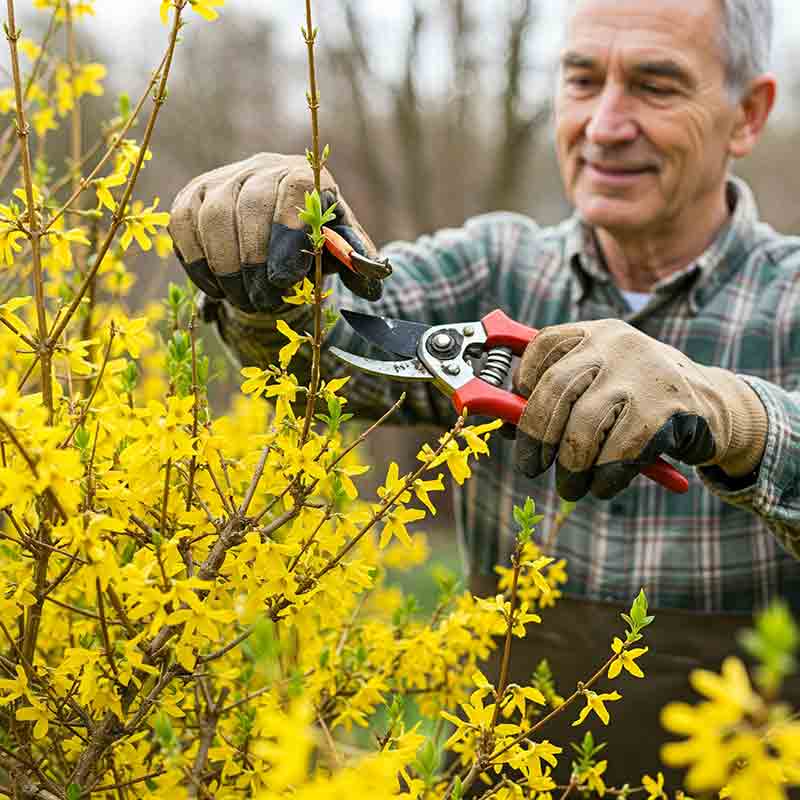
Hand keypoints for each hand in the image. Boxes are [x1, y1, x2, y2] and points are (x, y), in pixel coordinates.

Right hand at [168, 152, 381, 312]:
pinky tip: (218, 290)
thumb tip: (372, 281)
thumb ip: (359, 263)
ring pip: (210, 215)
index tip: (285, 279)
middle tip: (265, 302)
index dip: (287, 233)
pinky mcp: (193, 195)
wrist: (282, 233)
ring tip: (245, 302)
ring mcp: (223, 178)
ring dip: (225, 268)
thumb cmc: (317, 243)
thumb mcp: (343, 252)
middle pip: (246, 205)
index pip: (293, 190)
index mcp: (305, 176)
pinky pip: (181, 223)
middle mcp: (262, 167)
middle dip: (253, 263)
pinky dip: (197, 262)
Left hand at [514, 320, 767, 499]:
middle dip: (536, 436)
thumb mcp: (601, 382)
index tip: (514, 418)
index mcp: (596, 334)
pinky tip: (602, 486)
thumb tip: (504, 424)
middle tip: (531, 468)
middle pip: (555, 388)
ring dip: (571, 466)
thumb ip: (558, 394)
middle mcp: (618, 345)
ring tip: (570, 487)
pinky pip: (619, 452)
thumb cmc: (640, 399)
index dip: (521, 382)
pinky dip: (604, 477)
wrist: (715, 406)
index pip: (543, 346)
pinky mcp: (668, 409)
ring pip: (584, 426)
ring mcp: (645, 374)